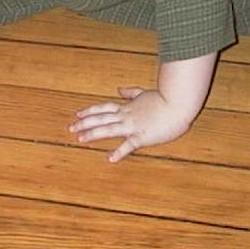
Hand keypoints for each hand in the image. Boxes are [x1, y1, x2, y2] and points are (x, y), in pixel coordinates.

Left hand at [69, 87, 192, 161]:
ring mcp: (133, 126)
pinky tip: (110, 159)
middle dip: (84, 123)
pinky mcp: (143, 136)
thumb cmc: (165, 98)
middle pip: (100, 118)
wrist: (179, 102)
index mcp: (126, 107)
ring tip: (80, 139)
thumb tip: (119, 89)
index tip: (77, 114)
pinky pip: (129, 145)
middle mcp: (126, 115)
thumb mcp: (144, 93)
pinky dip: (119, 152)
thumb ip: (131, 92)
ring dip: (93, 134)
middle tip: (70, 128)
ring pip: (108, 129)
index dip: (89, 111)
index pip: (103, 108)